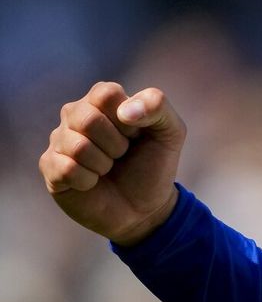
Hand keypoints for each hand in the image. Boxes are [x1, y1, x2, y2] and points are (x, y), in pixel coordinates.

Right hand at [39, 81, 186, 246]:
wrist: (143, 207)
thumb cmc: (154, 163)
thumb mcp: (170, 131)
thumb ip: (157, 106)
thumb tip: (125, 111)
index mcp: (103, 99)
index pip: (106, 93)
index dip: (128, 119)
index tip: (136, 133)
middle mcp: (76, 114)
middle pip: (88, 119)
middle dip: (117, 144)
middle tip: (122, 154)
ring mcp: (59, 140)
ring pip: (78, 146)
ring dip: (104, 164)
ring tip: (108, 167)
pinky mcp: (49, 167)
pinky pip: (66, 169)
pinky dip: (88, 180)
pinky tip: (93, 181)